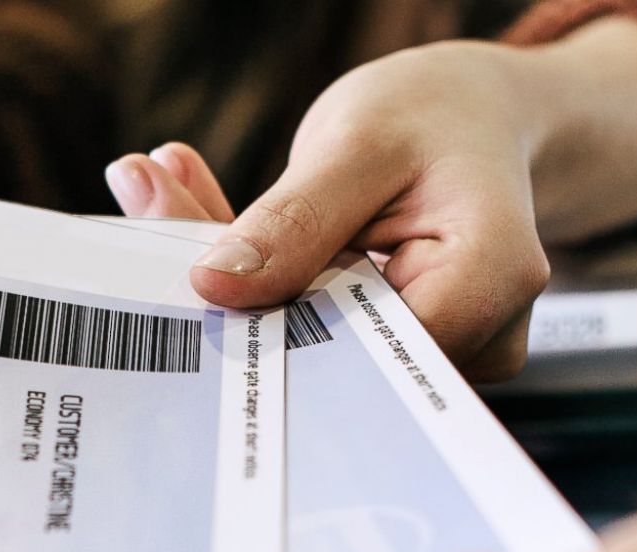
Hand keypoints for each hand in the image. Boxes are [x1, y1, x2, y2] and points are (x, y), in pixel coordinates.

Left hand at [110, 21, 636, 379]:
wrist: (476, 116)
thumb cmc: (438, 115)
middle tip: (146, 198)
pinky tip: (197, 204)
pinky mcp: (390, 349)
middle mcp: (476, 336)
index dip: (277, 329)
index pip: (368, 349)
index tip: (189, 275)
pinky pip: (309, 328)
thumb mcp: (361, 142)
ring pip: (309, 341)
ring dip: (233, 274)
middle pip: (332, 352)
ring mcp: (434, 352)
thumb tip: (216, 290)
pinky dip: (254, 275)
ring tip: (164, 187)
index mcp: (489, 280)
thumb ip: (294, 221)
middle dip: (232, 288)